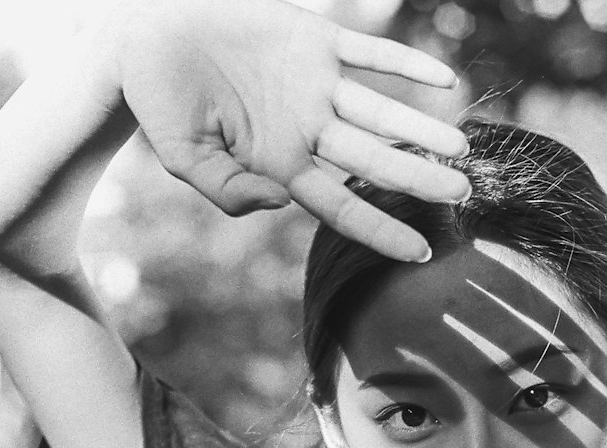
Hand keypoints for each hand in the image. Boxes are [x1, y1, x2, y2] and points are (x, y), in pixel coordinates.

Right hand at [106, 0, 469, 260]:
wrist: (144, 36)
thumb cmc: (158, 104)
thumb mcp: (184, 160)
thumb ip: (230, 192)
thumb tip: (281, 204)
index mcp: (281, 165)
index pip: (342, 207)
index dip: (382, 230)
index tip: (422, 253)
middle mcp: (307, 129)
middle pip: (374, 163)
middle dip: (418, 180)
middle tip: (462, 196)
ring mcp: (314, 84)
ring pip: (381, 111)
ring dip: (421, 130)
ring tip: (462, 151)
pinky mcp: (313, 37)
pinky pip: (370, 52)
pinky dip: (406, 64)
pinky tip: (444, 80)